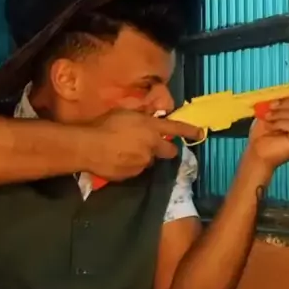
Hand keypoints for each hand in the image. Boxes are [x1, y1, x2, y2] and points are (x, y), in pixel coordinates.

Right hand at [82, 110, 201, 181]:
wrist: (88, 147)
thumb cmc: (103, 125)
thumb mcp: (124, 113)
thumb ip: (141, 115)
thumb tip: (151, 114)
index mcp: (150, 127)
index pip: (176, 128)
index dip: (190, 131)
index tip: (201, 133)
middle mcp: (152, 145)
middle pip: (169, 151)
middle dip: (164, 149)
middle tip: (150, 145)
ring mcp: (143, 162)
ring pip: (150, 161)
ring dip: (143, 157)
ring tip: (124, 151)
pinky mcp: (133, 175)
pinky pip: (136, 170)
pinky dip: (130, 165)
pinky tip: (117, 160)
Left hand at [244, 92, 288, 180]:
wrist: (256, 153)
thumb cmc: (263, 135)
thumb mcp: (274, 113)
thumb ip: (284, 103)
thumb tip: (288, 92)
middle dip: (288, 103)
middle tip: (271, 106)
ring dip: (281, 113)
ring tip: (268, 117)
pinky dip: (281, 122)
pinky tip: (271, 126)